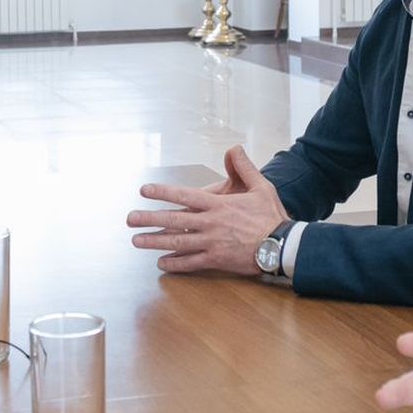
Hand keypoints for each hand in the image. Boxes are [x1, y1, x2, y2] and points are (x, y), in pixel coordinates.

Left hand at [127, 145, 286, 276]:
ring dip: (155, 242)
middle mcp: (210, 223)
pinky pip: (191, 263)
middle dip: (149, 219)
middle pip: (173, 220)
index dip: (162, 192)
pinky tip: (161, 264)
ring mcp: (211, 243)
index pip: (184, 196)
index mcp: (218, 205)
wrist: (282, 246)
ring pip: (177, 243)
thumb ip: (244, 167)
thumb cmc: (272, 216)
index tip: (145, 190)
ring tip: (137, 241)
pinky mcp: (216, 260)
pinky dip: (175, 264)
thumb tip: (234, 148)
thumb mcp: (261, 186)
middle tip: (130, 219)